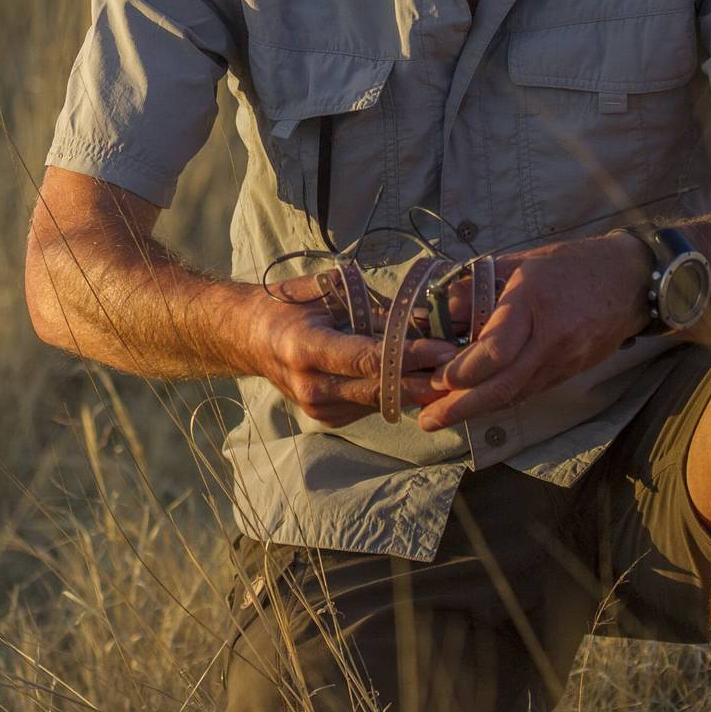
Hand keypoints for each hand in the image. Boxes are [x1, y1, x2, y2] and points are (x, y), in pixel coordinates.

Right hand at [247, 270, 459, 427]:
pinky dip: (394, 393)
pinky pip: (370, 407)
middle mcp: (310, 385)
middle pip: (378, 389)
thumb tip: (420, 314)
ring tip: (448, 369)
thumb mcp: (323, 292)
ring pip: (380, 402)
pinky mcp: (327, 419)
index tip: (443, 349)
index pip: (366, 358)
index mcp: (305, 348)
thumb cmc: (287, 305)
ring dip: (415, 388)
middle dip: (423, 378)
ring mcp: (317, 408)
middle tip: (461, 366)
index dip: (408, 356)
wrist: (249, 338)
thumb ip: (369, 305)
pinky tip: (417, 377)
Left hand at [416, 234, 652, 432]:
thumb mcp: (521, 261)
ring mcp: (563, 360)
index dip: (464, 369)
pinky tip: (476, 404)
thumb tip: (441, 307)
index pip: (497, 349)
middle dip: (462, 406)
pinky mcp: (569, 372)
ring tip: (441, 417)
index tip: (438, 376)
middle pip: (503, 384)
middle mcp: (550, 339)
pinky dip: (500, 399)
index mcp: (534, 302)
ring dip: (477, 409)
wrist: (629, 281)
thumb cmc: (572, 265)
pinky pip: (529, 390)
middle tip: (428, 420)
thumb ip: (478, 284)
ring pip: (515, 394)